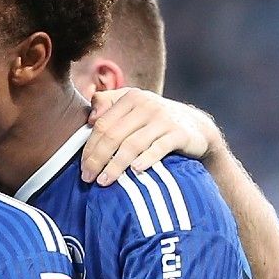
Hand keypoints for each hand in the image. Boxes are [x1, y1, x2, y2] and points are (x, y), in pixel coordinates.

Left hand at [80, 89, 218, 185]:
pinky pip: (159, 148)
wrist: (196, 127)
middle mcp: (146, 105)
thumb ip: (108, 103)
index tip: (82, 168)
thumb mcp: (133, 105)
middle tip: (88, 178)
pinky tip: (135, 171)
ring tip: (104, 181)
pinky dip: (146, 159)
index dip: (89, 147)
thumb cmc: (154, 120)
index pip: (102, 125)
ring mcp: (163, 119)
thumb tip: (91, 119)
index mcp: (130, 97)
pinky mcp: (179, 134)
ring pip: (132, 144)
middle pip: (114, 135)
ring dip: (115, 165)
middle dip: (98, 159)